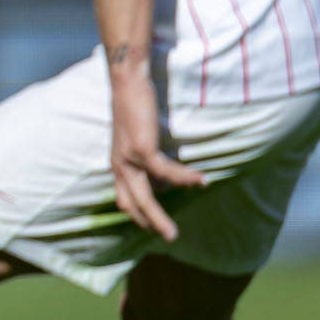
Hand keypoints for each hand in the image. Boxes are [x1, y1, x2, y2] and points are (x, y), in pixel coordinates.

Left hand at [108, 63, 205, 242]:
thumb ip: (146, 156)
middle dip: (149, 224)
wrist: (128, 81)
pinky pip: (166, 172)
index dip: (137, 215)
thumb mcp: (138, 136)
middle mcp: (119, 164)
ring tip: (175, 233)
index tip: (152, 228)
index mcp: (118, 163)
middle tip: (168, 238)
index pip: (123, 198)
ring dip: (161, 217)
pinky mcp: (141, 148)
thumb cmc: (134, 105)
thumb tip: (163, 174)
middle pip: (132, 204)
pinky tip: (202, 181)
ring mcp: (128, 158)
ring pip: (145, 197)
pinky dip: (184, 179)